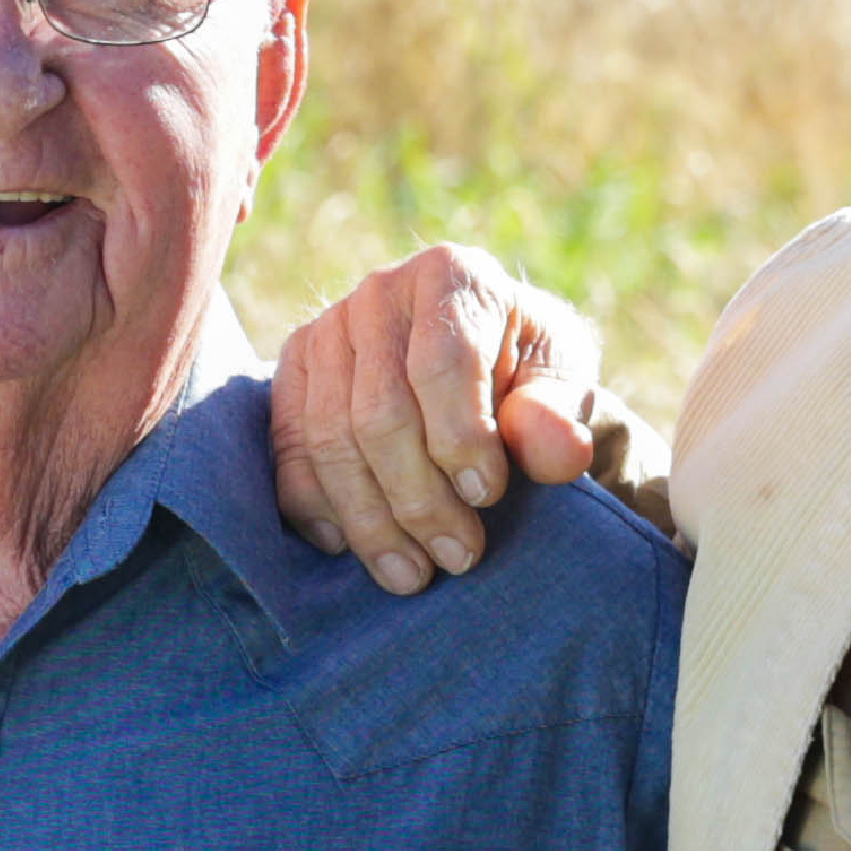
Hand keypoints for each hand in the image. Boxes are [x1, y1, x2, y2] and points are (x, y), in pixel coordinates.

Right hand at [267, 243, 611, 593]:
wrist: (480, 363)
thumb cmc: (526, 373)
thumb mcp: (562, 383)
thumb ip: (559, 414)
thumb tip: (560, 451)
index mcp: (451, 275)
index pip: (441, 363)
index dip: (462, 440)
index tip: (488, 498)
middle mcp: (378, 292)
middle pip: (379, 412)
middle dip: (418, 499)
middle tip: (458, 556)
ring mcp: (325, 331)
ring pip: (330, 440)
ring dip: (370, 520)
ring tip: (413, 574)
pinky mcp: (293, 374)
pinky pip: (289, 451)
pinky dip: (314, 507)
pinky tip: (349, 547)